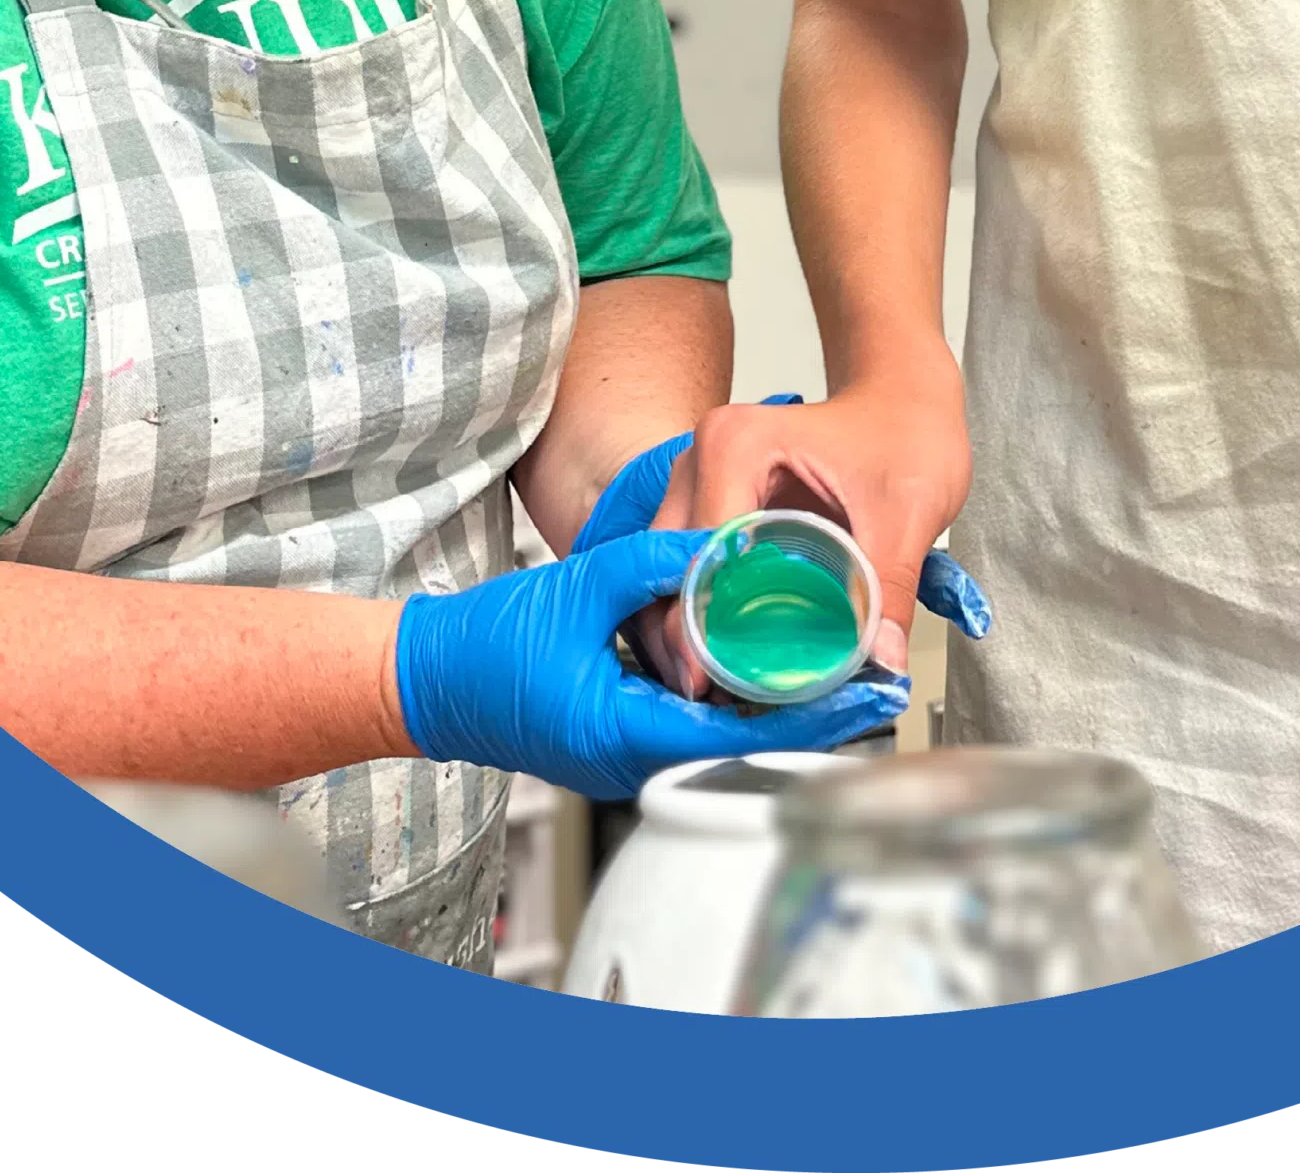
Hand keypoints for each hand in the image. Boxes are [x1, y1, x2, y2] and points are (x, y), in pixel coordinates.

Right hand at [392, 530, 906, 801]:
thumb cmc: (485, 647)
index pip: (750, 733)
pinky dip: (737, 694)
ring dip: (780, 701)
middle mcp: (634, 757)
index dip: (819, 711)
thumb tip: (721, 542)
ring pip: (725, 731)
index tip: (872, 690)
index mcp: (628, 735)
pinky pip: (694, 719)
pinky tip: (766, 661)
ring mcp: (626, 751)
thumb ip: (653, 564)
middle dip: (815, 707)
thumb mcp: (578, 588)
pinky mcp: (619, 733)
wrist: (424, 680)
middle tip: (875, 669)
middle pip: (749, 740)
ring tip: (838, 661)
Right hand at [685, 368, 976, 675]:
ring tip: (717, 698)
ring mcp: (698, 483)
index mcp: (735, 444)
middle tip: (715, 707)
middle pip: (666, 567)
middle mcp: (700, 459)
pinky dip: (698, 618)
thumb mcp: (907, 509)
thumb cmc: (904, 430)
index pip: (700, 550)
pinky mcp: (709, 507)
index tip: (717, 687)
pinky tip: (724, 665)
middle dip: (685, 641)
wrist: (903, 399)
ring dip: (685, 634)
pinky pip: (686, 571)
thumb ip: (890, 585)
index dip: (704, 623)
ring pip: (664, 574)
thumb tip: (879, 665)